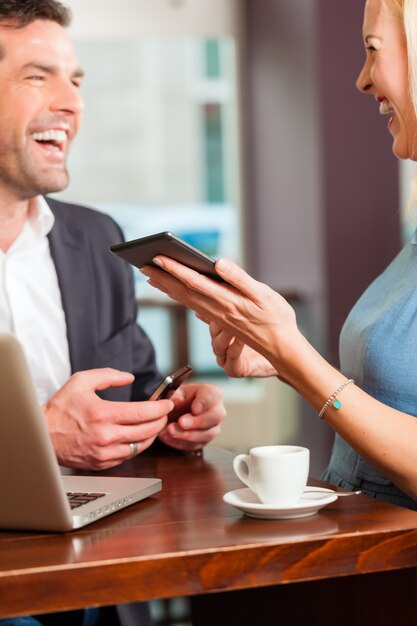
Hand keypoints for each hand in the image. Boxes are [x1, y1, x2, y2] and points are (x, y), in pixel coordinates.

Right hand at [42, 368, 173, 469]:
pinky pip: (128, 456)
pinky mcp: (101, 463)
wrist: (42, 435)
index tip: (167, 403)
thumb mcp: (82, 381)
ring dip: (152, 434)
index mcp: (103, 414)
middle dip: (161, 420)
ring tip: (154, 424)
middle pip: (147, 431)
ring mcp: (104, 452)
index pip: (143, 413)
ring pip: (141, 446)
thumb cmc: (60, 409)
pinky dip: (137, 446)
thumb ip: (109, 376)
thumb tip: (129, 378)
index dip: (160, 408)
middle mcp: (106, 436)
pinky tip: (137, 436)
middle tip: (164, 412)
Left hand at [140, 256, 299, 375]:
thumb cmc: (277, 318)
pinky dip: (179, 296)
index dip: (174, 269)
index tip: (157, 257)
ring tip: (150, 275)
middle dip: (161, 277)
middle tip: (141, 264)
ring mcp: (217, 317)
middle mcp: (217, 310)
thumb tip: (218, 263)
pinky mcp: (220, 321)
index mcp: (226, 301)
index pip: (194, 282)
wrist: (282, 347)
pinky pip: (193, 306)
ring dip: (166, 287)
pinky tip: (173, 290)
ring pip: (185, 299)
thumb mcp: (264, 294)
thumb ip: (240, 278)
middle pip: (182, 291)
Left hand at [158, 382, 225, 451]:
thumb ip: (175, 395)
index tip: (194, 409)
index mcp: (211, 393)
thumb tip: (176, 401)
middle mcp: (217, 410)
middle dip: (197, 422)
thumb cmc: (179, 398)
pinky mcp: (204, 440)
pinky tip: (169, 438)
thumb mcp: (174, 392)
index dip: (203, 403)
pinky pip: (196, 444)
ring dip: (187, 435)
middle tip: (181, 423)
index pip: (212, 396)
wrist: (175, 411)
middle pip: (215, 417)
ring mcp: (213, 427)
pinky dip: (181, 443)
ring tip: (171, 431)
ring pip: (207, 434)